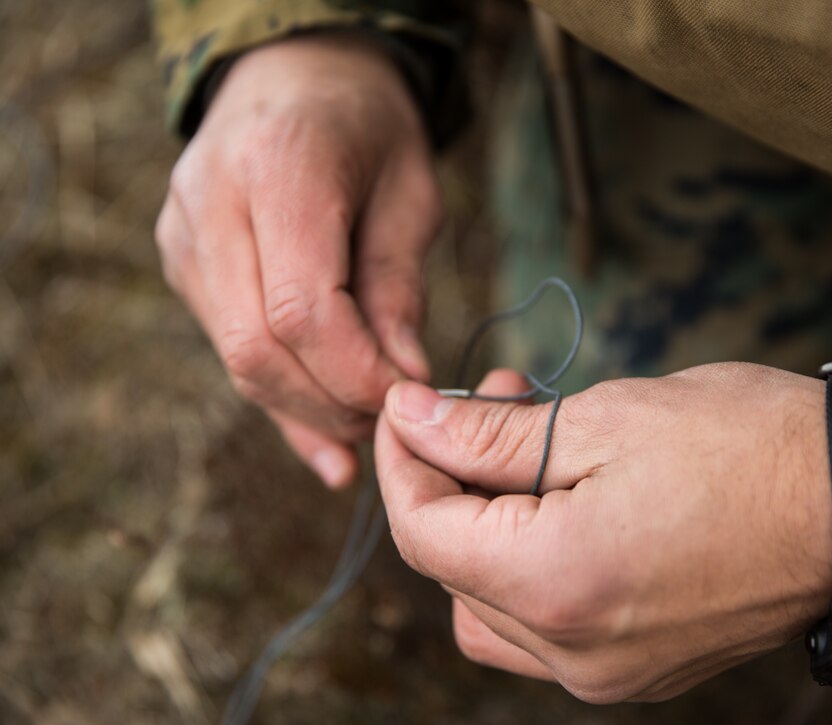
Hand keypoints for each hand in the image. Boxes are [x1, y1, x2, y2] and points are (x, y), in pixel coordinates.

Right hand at [155, 32, 441, 487]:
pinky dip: (282, 396)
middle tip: (391, 425)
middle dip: (329, 403)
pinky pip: (229, 348)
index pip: (302, 307)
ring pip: (236, 358)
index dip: (356, 372)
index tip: (409, 397)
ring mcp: (184, 237)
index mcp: (277, 166)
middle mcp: (210, 202)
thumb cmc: (367, 130)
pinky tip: (325, 435)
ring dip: (306, 409)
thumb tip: (404, 380)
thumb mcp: (411, 193)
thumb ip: (399, 285)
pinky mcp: (182, 265)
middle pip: (255, 346)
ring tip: (366, 428)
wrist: (293, 77)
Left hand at [375, 364, 831, 702]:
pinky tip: (568, 504)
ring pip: (488, 609)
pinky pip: (544, 630)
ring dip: (487, 529)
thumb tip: (411, 422)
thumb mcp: (604, 418)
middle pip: (453, 570)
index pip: (421, 533)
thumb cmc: (746, 447)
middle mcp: (574, 652)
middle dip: (450, 479)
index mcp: (558, 585)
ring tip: (533, 454)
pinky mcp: (638, 670)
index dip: (402, 461)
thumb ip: (490, 434)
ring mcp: (608, 673)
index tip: (411, 403)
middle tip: (498, 400)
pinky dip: (531, 566)